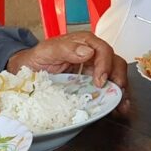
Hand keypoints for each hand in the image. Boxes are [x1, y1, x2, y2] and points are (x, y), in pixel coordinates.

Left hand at [7, 32, 127, 110]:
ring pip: (116, 75)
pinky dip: (115, 98)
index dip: (105, 65)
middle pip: (115, 62)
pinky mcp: (93, 82)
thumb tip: (87, 52)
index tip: (100, 80)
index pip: (103, 50)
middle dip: (119, 78)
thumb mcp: (47, 51)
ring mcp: (94, 69)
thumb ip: (66, 49)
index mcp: (84, 42)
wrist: (27, 70)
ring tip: (123, 105)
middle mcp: (93, 54)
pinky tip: (118, 108)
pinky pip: (108, 88)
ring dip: (122, 90)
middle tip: (117, 93)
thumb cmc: (37, 58)